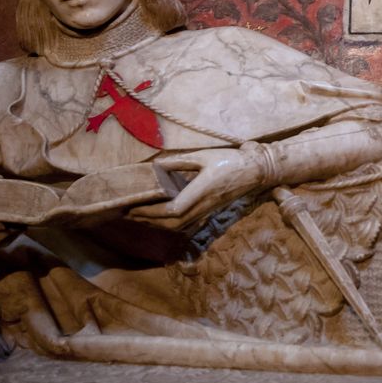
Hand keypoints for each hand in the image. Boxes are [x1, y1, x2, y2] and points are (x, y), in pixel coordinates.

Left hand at [130, 146, 269, 229]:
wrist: (254, 171)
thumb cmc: (229, 160)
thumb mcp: (204, 156)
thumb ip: (179, 161)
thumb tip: (156, 165)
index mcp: (201, 190)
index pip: (172, 210)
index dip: (151, 212)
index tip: (133, 206)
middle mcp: (203, 205)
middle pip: (171, 223)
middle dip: (147, 220)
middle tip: (127, 213)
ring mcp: (206, 211)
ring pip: (177, 226)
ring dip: (156, 224)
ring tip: (138, 216)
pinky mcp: (208, 212)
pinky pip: (184, 224)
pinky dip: (167, 224)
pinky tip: (158, 217)